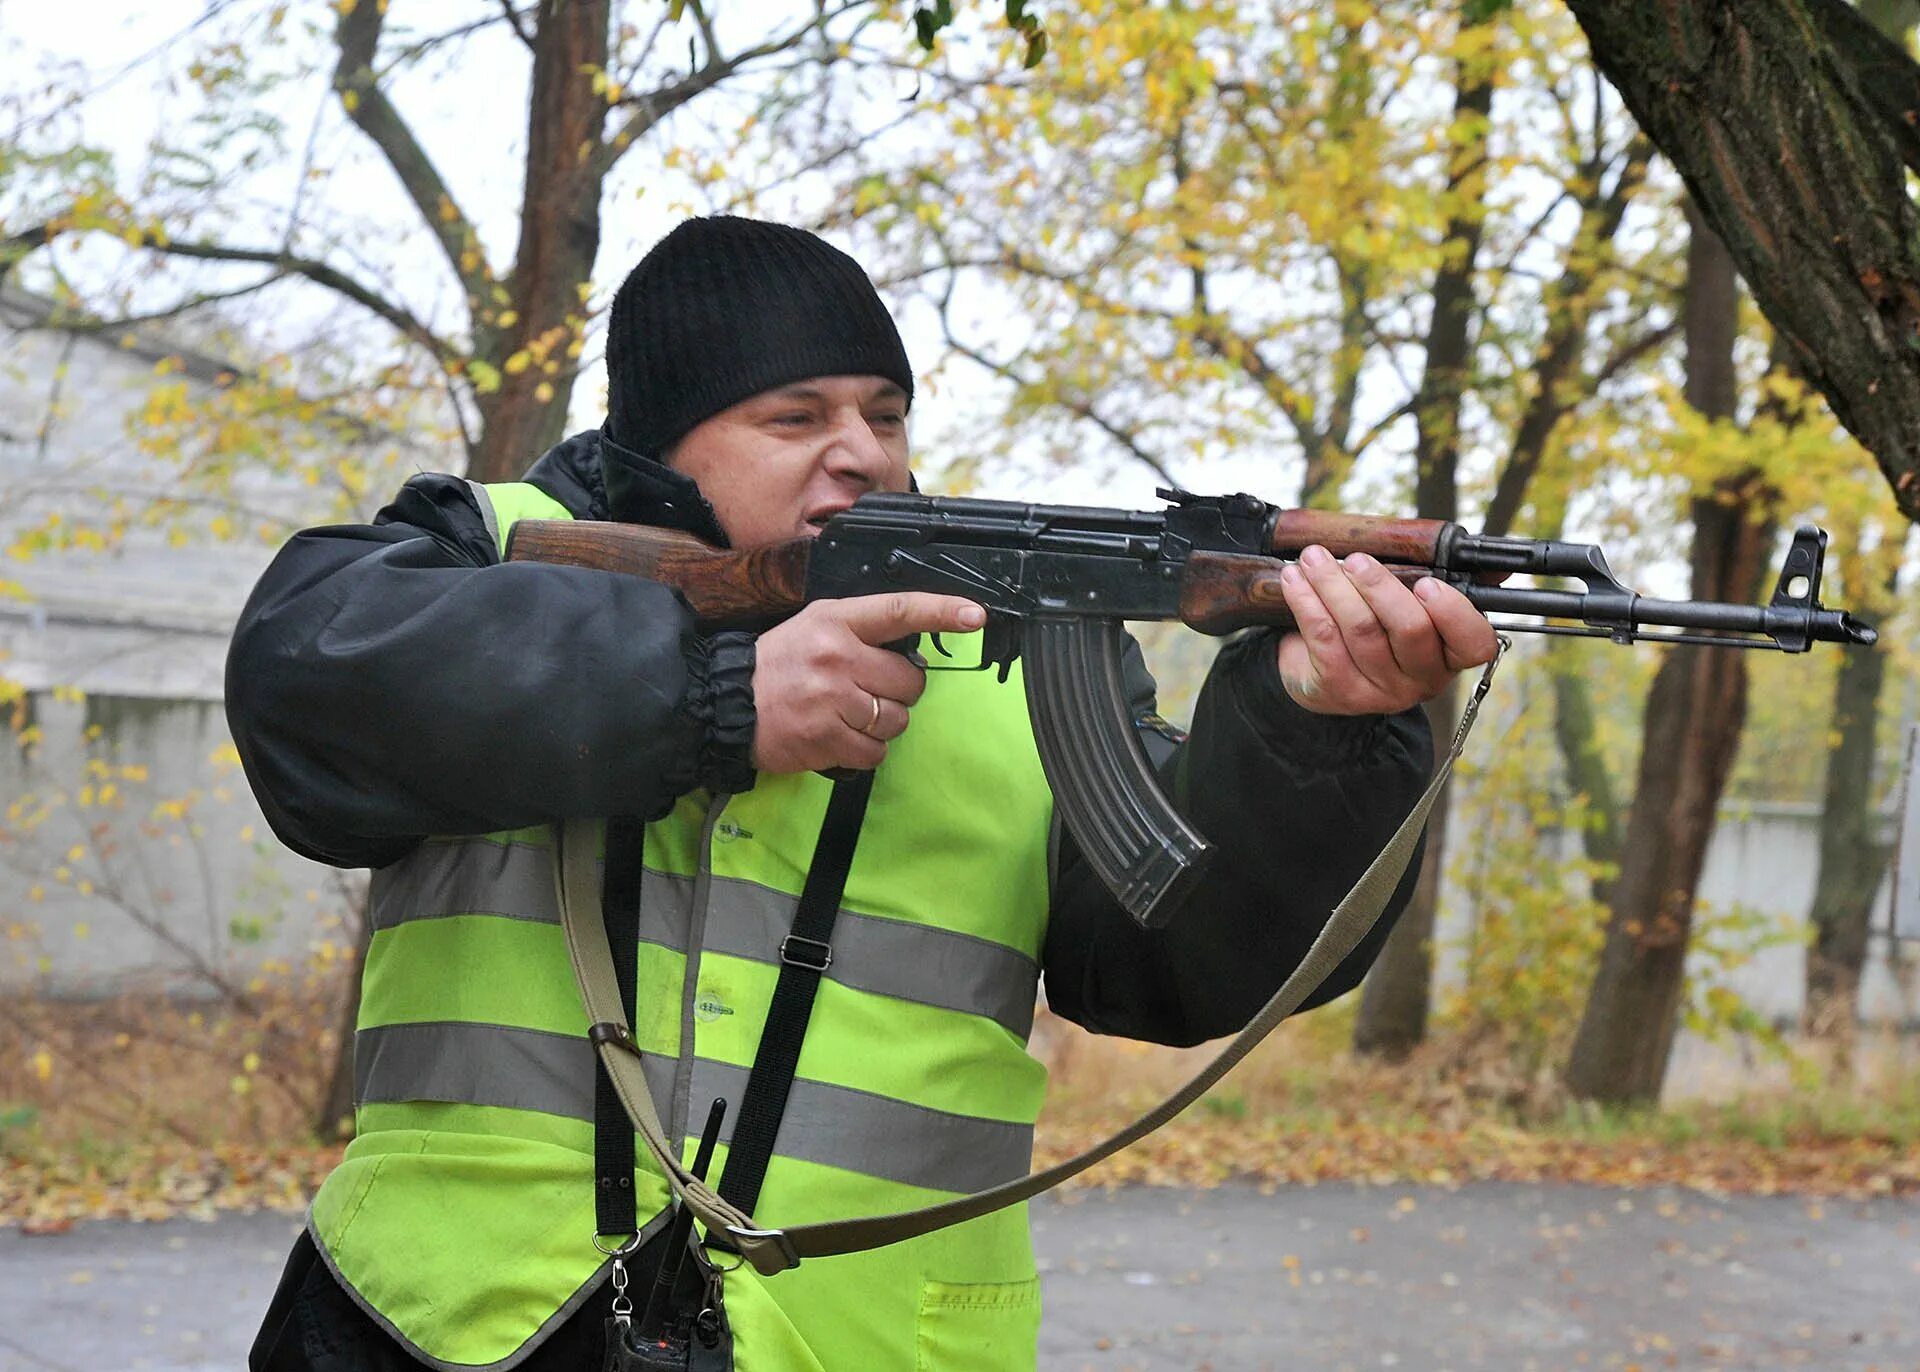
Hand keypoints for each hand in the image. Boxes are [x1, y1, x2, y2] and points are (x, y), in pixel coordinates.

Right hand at [750, 592, 985, 772]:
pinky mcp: (826, 737)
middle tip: (869, 692)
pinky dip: (865, 751)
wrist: (725, 702)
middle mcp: (837, 656)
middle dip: (899, 692)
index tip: (974, 616)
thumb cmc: (777, 666)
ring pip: (897, 720)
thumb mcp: (815, 628)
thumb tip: (911, 650)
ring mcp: (832, 699)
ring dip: (882, 725)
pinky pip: (876, 752)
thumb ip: (861, 632)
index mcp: (836, 621)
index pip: (899, 611)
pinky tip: (841, 738)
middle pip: (910, 682)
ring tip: (849, 716)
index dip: (942, 612)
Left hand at [1275, 545, 1496, 714]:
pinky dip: (1307, 603)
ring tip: (1315, 558)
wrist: (1322, 674)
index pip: (1473, 643)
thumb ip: (1445, 585)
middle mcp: (1421, 679)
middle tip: (1357, 559)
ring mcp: (1380, 690)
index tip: (1426, 583)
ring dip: (1333, 585)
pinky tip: (1294, 581)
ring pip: (1361, 630)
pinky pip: (1324, 639)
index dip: (1452, 612)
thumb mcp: (1412, 607)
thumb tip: (1497, 567)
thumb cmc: (1378, 628)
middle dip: (1381, 587)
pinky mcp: (1338, 690)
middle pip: (1410, 630)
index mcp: (1450, 655)